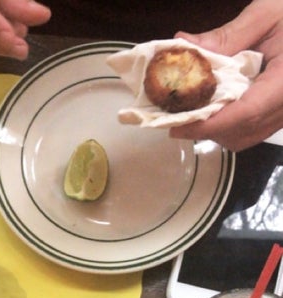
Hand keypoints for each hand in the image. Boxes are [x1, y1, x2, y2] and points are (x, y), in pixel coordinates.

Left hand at [171, 0, 282, 150]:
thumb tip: (185, 47)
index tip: (178, 125)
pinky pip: (253, 130)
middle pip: (241, 133)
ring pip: (246, 137)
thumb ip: (228, 35)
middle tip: (176, 117)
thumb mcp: (269, 12)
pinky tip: (215, 107)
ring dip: (216, 129)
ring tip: (192, 111)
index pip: (246, 113)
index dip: (209, 124)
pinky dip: (229, 124)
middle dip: (206, 129)